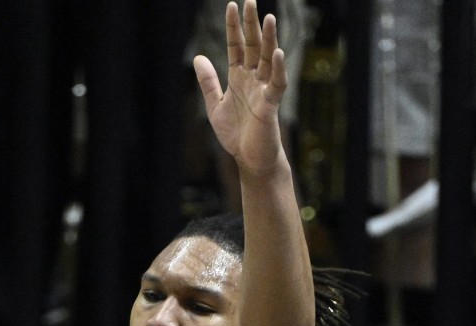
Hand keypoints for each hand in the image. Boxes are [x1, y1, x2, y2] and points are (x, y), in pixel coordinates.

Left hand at [194, 0, 286, 174]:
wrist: (249, 159)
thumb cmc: (236, 134)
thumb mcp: (214, 106)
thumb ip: (208, 82)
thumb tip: (198, 57)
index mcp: (239, 78)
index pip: (237, 46)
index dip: (234, 27)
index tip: (232, 6)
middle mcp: (252, 79)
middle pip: (253, 46)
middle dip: (251, 25)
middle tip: (250, 1)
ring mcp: (263, 90)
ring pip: (267, 60)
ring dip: (268, 39)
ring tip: (268, 18)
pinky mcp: (270, 105)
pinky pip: (276, 84)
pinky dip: (277, 69)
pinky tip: (276, 53)